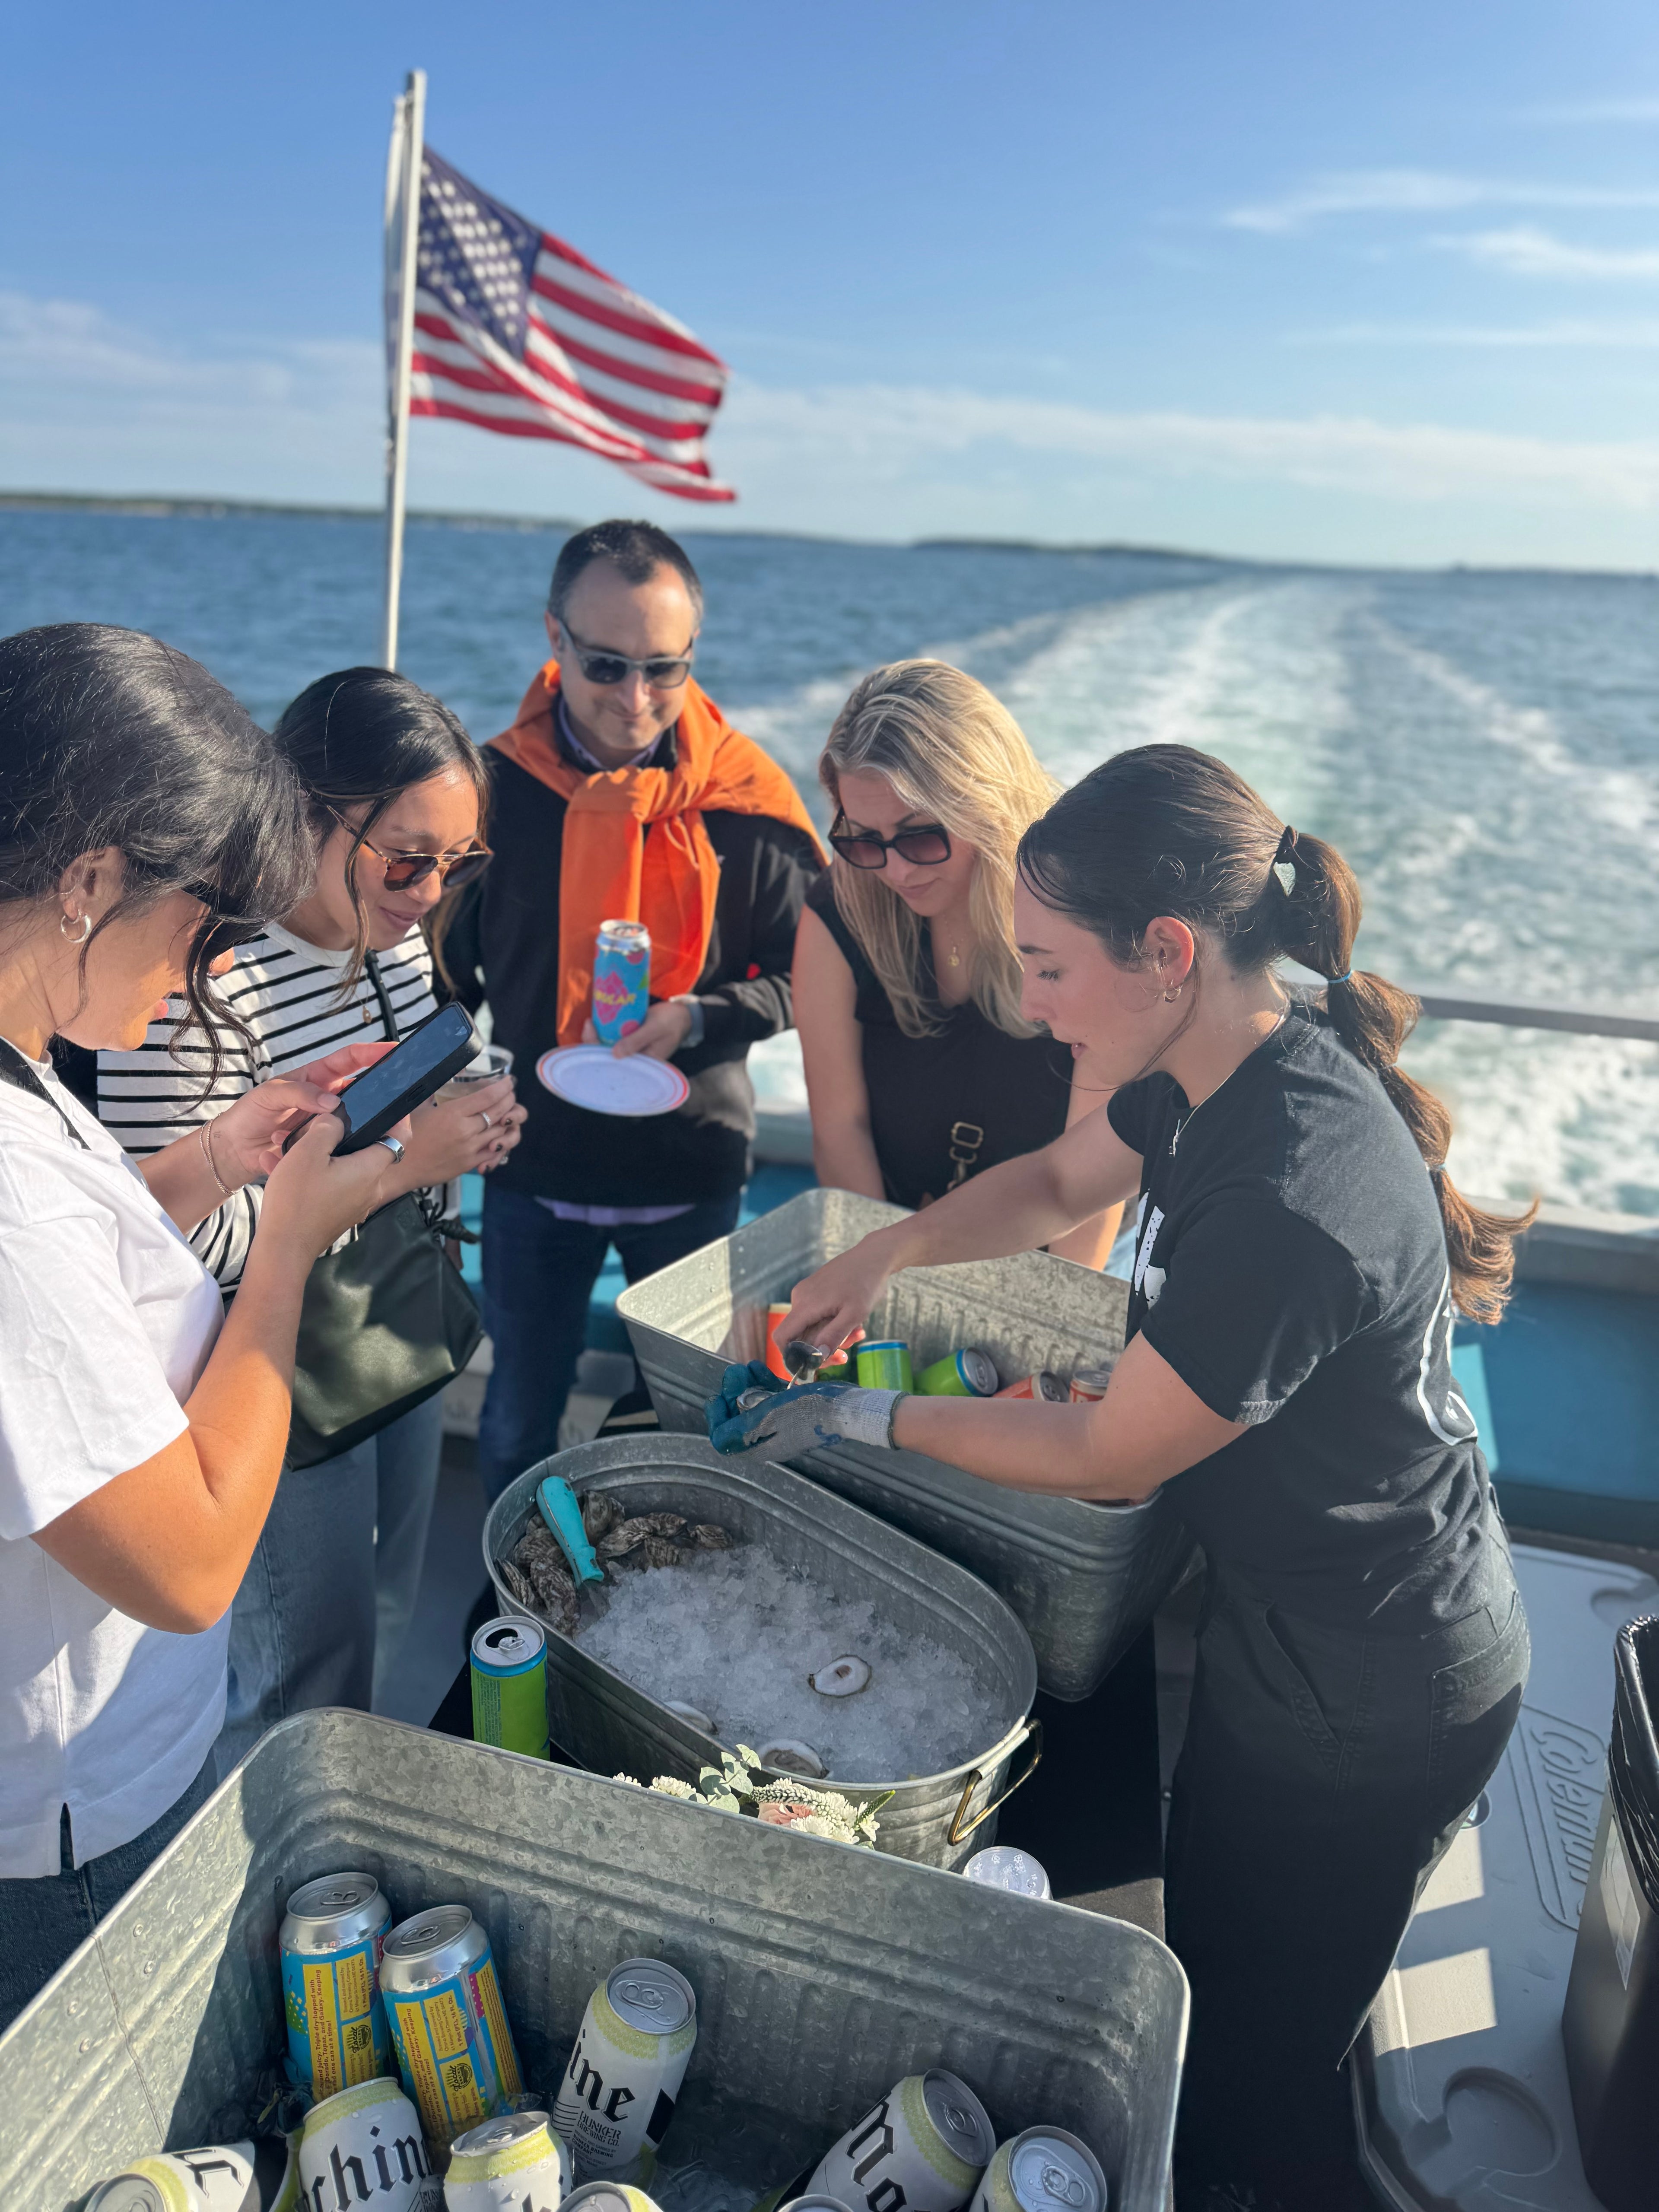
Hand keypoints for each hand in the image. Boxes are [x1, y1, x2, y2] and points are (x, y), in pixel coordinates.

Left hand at [210, 1039, 396, 1183]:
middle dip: (379, 1088)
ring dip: (363, 1120)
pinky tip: (351, 1147)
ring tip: (379, 1123)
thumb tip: (332, 1101)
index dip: (372, 1052)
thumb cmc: (249, 1115)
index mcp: (316, 1077)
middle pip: (362, 1088)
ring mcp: (327, 1122)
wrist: (234, 1150)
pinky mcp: (324, 1144)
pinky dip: (345, 1144)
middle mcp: (326, 1099)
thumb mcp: (270, 1095)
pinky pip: (342, 1142)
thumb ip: (299, 1093)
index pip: (349, 1059)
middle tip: (397, 1090)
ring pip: (356, 1117)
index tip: (393, 1050)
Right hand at [256, 1108, 406, 1260]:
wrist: (284, 1247)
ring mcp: (358, 1204)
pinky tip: (293, 1168)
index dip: (396, 1118)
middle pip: (369, 1150)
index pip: (398, 1137)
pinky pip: (336, 1185)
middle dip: (349, 1134)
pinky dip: (321, 1173)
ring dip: (328, 1154)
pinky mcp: (342, 1213)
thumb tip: (338, 1118)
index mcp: (371, 1169)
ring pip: (348, 1168)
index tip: (391, 1105)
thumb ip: (328, 1127)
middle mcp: (371, 1188)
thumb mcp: (308, 1151)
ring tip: (299, 1146)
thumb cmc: (297, 1200)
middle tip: (325, 1123)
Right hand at [391, 1072, 525, 1187]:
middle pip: (499, 1112)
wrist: (398, 1168)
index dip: (503, 1087)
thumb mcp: (417, 1107)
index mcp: (453, 1113)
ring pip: (501, 1132)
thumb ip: (432, 1092)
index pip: (488, 1096)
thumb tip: (437, 1076)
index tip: (508, 1082)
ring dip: (508, 1121)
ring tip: (507, 1113)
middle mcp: (465, 1130)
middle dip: (509, 1101)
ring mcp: (469, 1148)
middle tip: (509, 1095)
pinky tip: (500, 1136)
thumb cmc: (403, 1135)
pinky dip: (501, 1143)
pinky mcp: (469, 1164)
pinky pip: (494, 1153)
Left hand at [581, 1000, 692, 1061]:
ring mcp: (632, 1050)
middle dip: (594, 1042)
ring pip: (608, 1047)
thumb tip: (614, 1054)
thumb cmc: (672, 1022)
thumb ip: (637, 1040)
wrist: (682, 1015)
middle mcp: (635, 1060)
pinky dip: (606, 1031)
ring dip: (598, 1036)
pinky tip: (599, 1021)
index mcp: (643, 1064)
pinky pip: (614, 1038)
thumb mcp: (655, 1028)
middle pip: (607, 1057)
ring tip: (591, 1022)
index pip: (615, 1063)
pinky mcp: (631, 1041)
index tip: (591, 1031)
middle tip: (589, 1023)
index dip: (598, 1050)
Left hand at [703, 1360, 899, 1458]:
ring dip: (746, 1385)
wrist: (848, 1408)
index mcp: (763, 1447)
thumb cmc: (810, 1411)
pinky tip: (759, 1367)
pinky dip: (763, 1383)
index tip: (717, 1397)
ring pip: (753, 1405)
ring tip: (746, 1367)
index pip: (727, 1440)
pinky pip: (771, 1399)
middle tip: (735, 1373)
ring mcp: (782, 1425)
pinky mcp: (793, 1412)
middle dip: (733, 1394)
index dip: (718, 1419)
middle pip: (738, 1419)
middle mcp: (770, 1439)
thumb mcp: (771, 1418)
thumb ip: (742, 1429)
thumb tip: (717, 1438)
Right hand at [775, 1235, 900, 1369]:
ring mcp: (807, 1293)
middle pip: (799, 1336)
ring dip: (833, 1337)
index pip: (782, 1337)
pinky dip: (833, 1324)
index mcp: (806, 1304)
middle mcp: (800, 1298)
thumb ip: (834, 1335)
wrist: (874, 1256)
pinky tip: (853, 1322)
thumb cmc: (866, 1283)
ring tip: (858, 1332)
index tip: (814, 1366)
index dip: (792, 1357)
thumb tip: (816, 1356)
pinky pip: (818, 1316)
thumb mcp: (855, 1314)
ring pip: (812, 1328)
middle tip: (846, 1353)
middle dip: (823, 1348)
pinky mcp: (815, 1291)